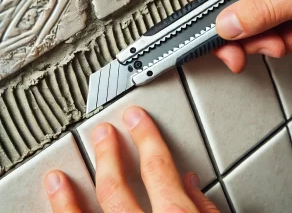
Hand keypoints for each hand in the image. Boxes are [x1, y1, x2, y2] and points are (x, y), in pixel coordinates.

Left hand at [44, 107, 218, 212]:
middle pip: (116, 186)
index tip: (135, 117)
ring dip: (68, 196)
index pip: (156, 166)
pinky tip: (58, 208)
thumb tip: (189, 181)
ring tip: (57, 177)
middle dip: (107, 154)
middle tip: (101, 133)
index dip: (145, 136)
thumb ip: (202, 206)